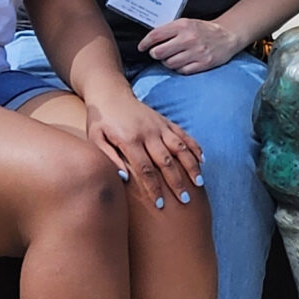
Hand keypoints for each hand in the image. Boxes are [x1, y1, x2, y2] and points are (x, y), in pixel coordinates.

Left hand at [88, 90, 204, 205]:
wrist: (110, 93)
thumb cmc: (100, 120)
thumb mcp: (96, 139)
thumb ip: (109, 158)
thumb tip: (124, 179)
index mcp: (130, 140)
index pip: (145, 170)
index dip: (154, 188)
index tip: (161, 205)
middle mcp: (148, 133)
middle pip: (166, 162)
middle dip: (177, 182)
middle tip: (185, 200)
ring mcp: (159, 126)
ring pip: (180, 148)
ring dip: (191, 166)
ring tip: (199, 183)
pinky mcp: (165, 121)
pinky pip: (183, 134)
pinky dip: (194, 146)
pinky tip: (203, 160)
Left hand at [139, 17, 246, 75]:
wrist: (228, 36)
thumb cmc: (204, 30)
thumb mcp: (187, 23)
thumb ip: (170, 30)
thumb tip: (150, 40)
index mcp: (182, 25)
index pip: (156, 35)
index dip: (145, 43)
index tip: (141, 47)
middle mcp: (189, 38)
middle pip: (159, 52)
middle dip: (156, 54)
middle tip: (159, 53)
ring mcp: (196, 52)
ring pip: (169, 64)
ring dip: (168, 62)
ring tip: (173, 57)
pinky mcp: (203, 63)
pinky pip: (182, 71)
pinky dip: (180, 68)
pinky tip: (183, 63)